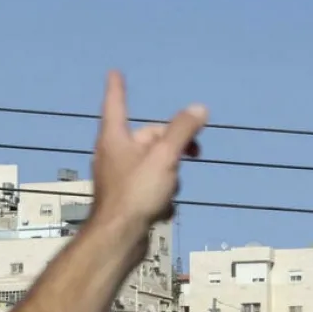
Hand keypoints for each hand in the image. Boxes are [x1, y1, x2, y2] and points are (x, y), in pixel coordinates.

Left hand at [89, 70, 207, 231]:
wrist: (120, 238)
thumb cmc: (137, 193)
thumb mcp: (165, 156)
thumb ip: (182, 131)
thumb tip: (199, 108)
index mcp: (115, 138)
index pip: (116, 104)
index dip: (118, 88)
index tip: (114, 73)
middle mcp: (113, 155)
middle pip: (148, 138)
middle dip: (172, 145)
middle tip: (194, 152)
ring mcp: (119, 178)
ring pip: (154, 164)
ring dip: (170, 176)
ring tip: (169, 190)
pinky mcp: (127, 199)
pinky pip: (151, 187)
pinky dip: (161, 195)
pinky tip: (162, 209)